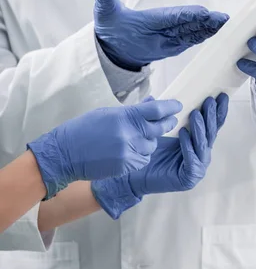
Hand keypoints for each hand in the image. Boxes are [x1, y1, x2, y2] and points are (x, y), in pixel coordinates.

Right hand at [28, 99, 182, 199]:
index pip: (156, 110)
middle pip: (160, 127)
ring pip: (152, 145)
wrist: (64, 154)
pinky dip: (141, 155)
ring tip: (137, 138)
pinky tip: (130, 151)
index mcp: (124, 116)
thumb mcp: (107, 114)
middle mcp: (129, 133)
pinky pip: (143, 159)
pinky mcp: (126, 165)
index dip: (170, 107)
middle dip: (167, 123)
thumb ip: (132, 111)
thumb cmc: (83, 130)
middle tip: (170, 120)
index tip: (178, 106)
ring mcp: (128, 151)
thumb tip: (152, 103)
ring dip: (149, 141)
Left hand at [91, 0, 228, 70]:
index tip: (204, 13)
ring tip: (228, 26)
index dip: (189, 15)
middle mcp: (166, 24)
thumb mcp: (105, 11)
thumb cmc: (110, 25)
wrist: (113, 43)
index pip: (174, 15)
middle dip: (208, 20)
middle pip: (190, 22)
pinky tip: (218, 35)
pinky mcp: (174, 44)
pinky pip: (192, 40)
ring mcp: (172, 34)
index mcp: (154, 16)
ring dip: (211, 29)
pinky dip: (204, 37)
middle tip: (225, 19)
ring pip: (195, 31)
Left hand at [91, 94, 228, 219]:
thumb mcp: (156, 130)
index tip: (221, 95)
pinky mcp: (189, 178)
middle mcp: (201, 153)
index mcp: (198, 142)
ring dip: (200, 128)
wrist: (134, 177)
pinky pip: (192, 160)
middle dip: (211, 116)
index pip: (211, 125)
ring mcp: (197, 166)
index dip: (217, 111)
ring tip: (195, 114)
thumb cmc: (148, 153)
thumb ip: (158, 116)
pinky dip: (188, 146)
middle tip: (209, 101)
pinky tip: (183, 134)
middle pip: (211, 133)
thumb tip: (153, 97)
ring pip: (203, 145)